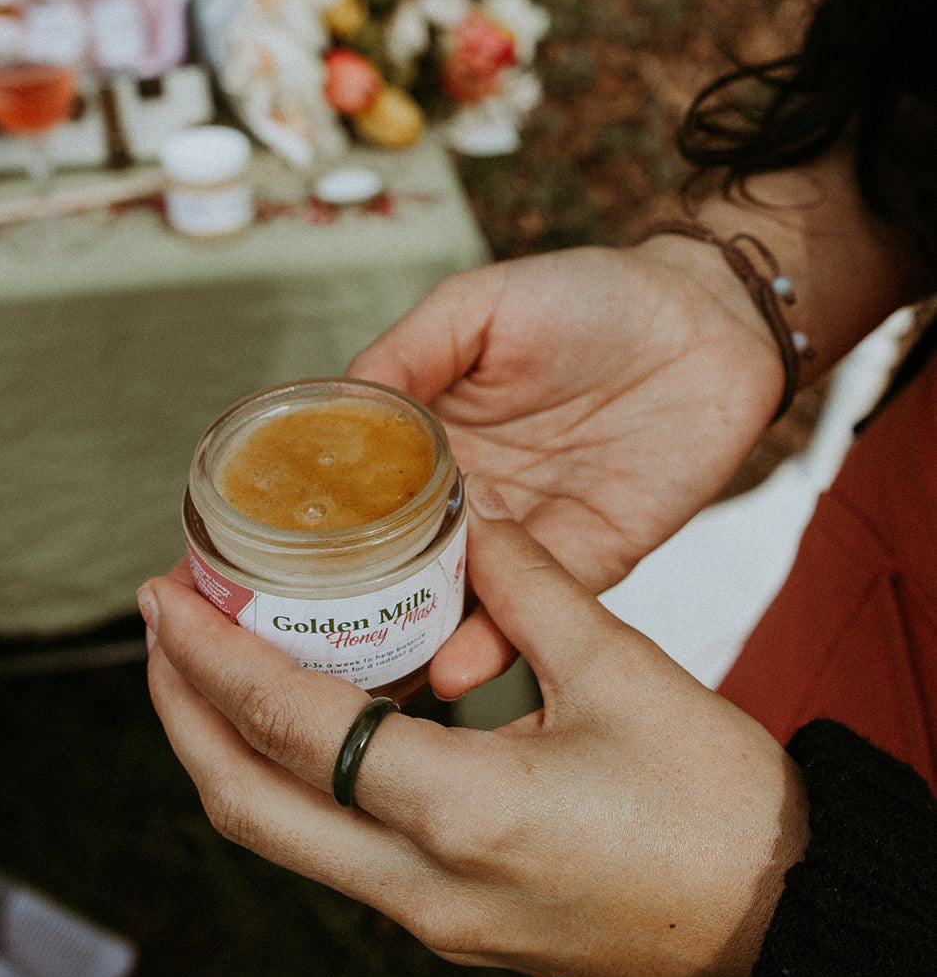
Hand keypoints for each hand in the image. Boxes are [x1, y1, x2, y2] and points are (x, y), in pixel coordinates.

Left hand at [140, 480, 808, 976]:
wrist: (781, 930)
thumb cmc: (721, 810)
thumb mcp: (628, 675)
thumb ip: (531, 591)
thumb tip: (466, 524)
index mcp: (464, 815)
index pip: (294, 729)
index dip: (212, 656)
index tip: (165, 595)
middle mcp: (424, 885)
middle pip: (247, 809)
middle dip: (181, 715)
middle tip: (160, 630)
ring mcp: (431, 920)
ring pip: (283, 840)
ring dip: (229, 754)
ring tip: (211, 669)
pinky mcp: (451, 926)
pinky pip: (338, 853)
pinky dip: (295, 785)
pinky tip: (308, 724)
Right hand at [347, 242, 784, 694]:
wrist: (711, 321)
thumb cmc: (594, 297)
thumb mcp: (480, 305)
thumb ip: (410, 351)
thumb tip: (342, 399)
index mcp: (433, 437)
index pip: (360, 494)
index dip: (317, 530)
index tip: (265, 567)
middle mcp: (467, 496)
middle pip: (396, 564)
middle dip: (354, 610)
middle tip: (302, 651)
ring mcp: (523, 534)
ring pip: (455, 601)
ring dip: (415, 643)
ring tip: (370, 680)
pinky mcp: (585, 561)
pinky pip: (532, 610)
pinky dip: (493, 643)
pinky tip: (451, 666)